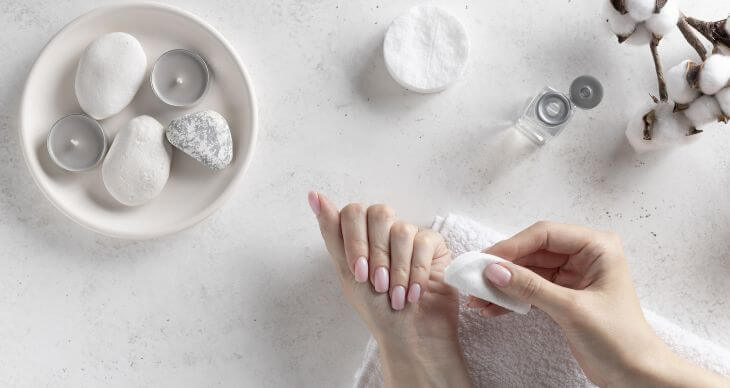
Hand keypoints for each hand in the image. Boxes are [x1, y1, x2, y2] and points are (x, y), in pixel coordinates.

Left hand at [308, 192, 471, 387]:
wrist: (409, 335)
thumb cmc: (376, 309)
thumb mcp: (347, 272)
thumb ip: (333, 233)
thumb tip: (314, 195)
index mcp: (360, 234)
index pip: (352, 212)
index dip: (355, 240)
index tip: (359, 272)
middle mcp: (384, 231)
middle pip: (379, 213)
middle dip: (376, 254)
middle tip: (377, 284)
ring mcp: (410, 236)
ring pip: (401, 230)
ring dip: (397, 270)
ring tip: (397, 296)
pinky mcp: (433, 245)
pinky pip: (424, 241)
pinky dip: (417, 271)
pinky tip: (415, 293)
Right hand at [469, 221, 728, 386]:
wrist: (636, 376)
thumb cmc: (620, 339)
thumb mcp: (571, 309)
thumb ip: (530, 287)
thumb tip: (493, 270)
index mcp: (597, 247)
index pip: (545, 234)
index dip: (513, 246)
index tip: (486, 260)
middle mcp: (584, 255)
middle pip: (533, 251)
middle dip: (504, 267)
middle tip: (475, 277)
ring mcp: (572, 275)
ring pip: (528, 271)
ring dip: (503, 284)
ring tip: (478, 297)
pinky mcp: (563, 295)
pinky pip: (530, 289)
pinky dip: (512, 298)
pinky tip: (492, 307)